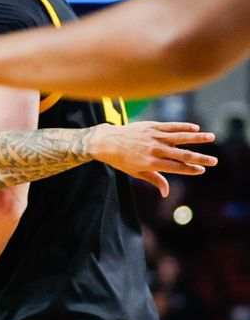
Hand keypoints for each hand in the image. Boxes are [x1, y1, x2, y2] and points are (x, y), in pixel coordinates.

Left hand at [89, 121, 216, 196]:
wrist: (106, 142)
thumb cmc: (121, 160)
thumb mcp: (136, 173)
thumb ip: (155, 180)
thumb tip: (166, 193)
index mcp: (151, 163)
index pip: (176, 167)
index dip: (190, 169)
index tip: (202, 170)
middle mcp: (154, 149)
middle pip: (182, 154)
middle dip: (200, 158)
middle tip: (214, 161)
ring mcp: (154, 136)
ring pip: (180, 137)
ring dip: (197, 137)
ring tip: (212, 137)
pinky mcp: (152, 126)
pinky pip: (171, 126)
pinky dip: (184, 126)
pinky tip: (196, 128)